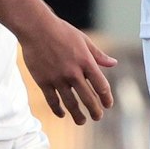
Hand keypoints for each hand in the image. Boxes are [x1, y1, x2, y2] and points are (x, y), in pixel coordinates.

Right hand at [19, 8, 118, 124]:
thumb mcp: (84, 41)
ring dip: (77, 115)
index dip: (107, 98)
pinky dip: (58, 110)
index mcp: (86, 62)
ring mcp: (57, 78)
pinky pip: (52, 101)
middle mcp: (73, 73)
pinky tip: (62, 114)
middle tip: (97, 117)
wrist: (36, 28)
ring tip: (82, 121)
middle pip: (88, 98)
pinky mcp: (43, 81)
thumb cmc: (61, 31)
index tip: (108, 105)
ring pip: (70, 103)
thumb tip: (113, 64)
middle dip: (95, 110)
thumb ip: (98, 55)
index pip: (101, 85)